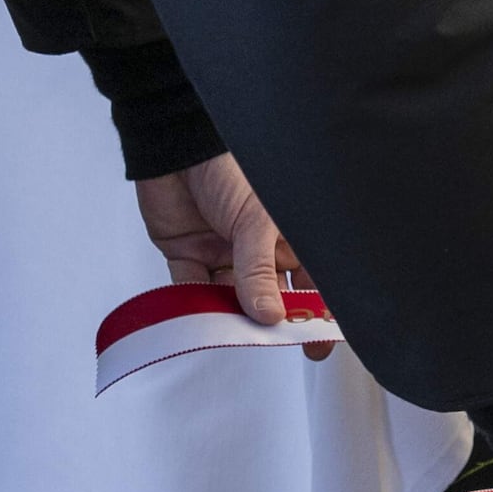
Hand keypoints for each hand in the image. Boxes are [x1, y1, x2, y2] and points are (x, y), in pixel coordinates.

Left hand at [133, 154, 331, 359]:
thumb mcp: (257, 222)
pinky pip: (192, 291)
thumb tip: (270, 316)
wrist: (174, 146)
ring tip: (235, 333)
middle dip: (273, 323)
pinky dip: (193, 307)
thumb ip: (260, 272)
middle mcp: (258, 248)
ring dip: (231, 317)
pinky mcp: (188, 256)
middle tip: (277, 344)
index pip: (310, 279)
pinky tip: (200, 318)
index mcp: (288, 234)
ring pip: (231, 300)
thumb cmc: (227, 166)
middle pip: (271, 296)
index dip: (315, 309)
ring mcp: (223, 254)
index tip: (318, 338)